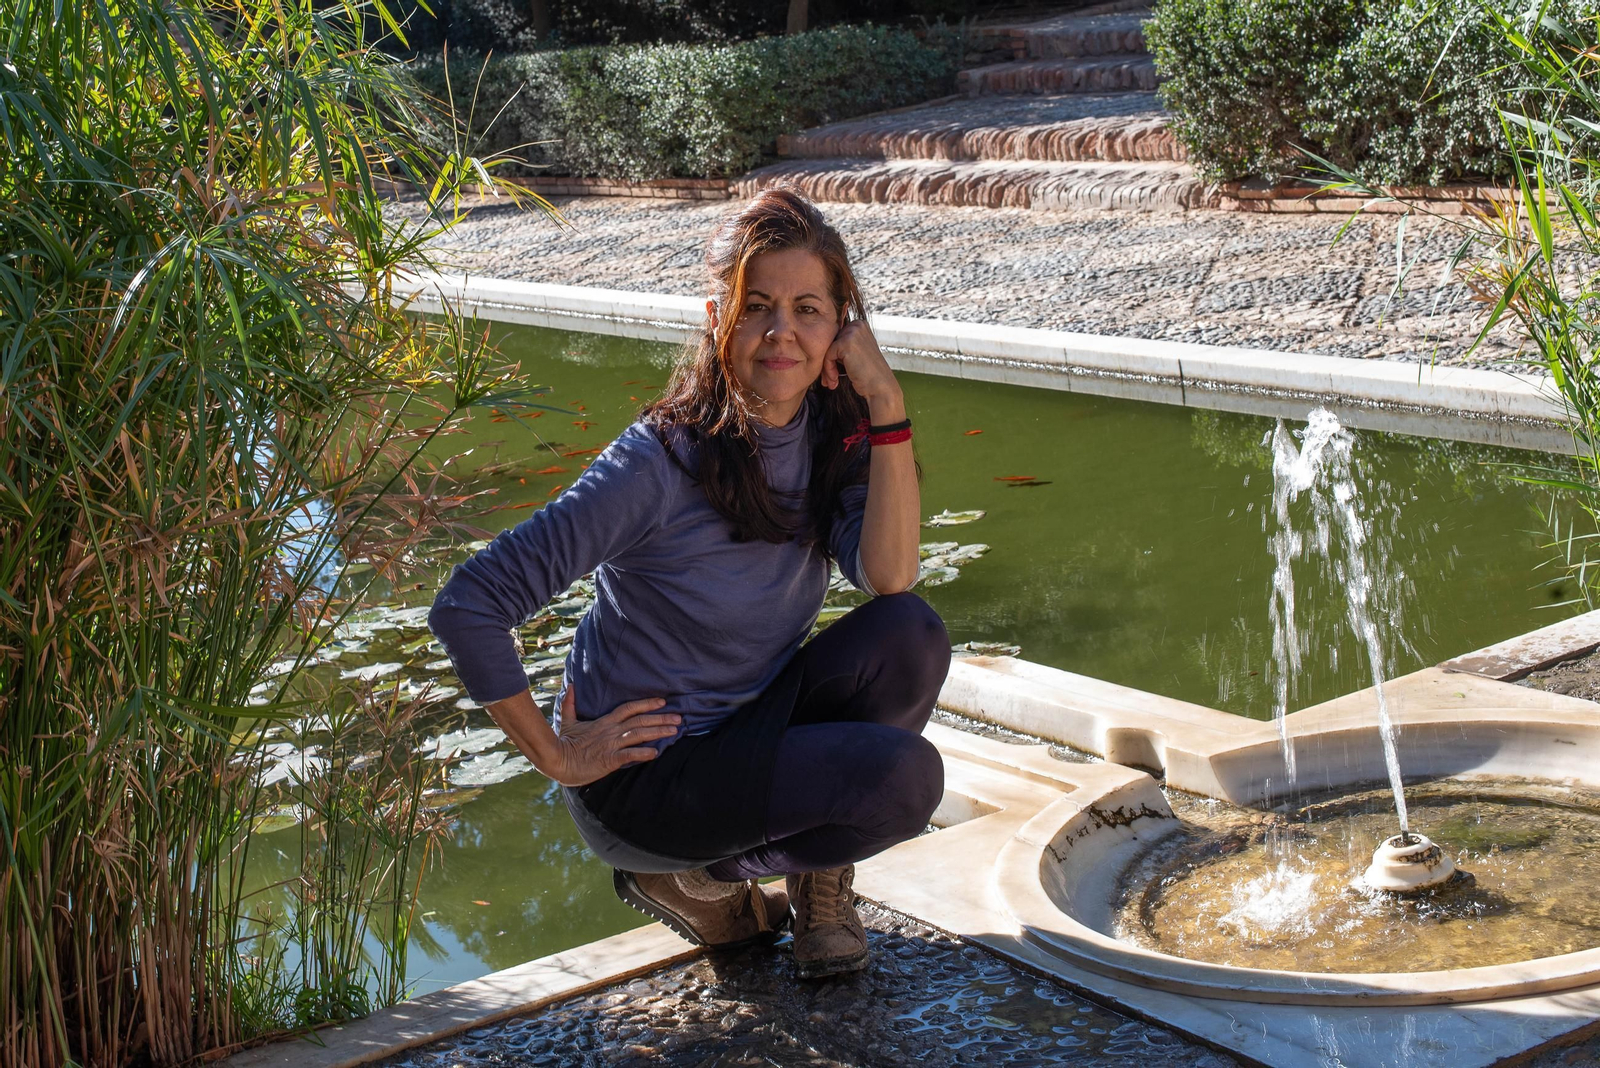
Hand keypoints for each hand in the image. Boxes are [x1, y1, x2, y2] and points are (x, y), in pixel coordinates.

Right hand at [547, 684, 679, 786]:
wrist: (557, 760)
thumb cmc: (564, 743)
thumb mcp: (568, 721)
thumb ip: (571, 703)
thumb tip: (572, 686)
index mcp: (604, 722)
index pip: (629, 708)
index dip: (646, 704)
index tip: (663, 702)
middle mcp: (611, 731)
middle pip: (640, 720)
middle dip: (660, 718)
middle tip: (679, 718)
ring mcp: (611, 745)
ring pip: (638, 735)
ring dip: (657, 732)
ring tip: (674, 731)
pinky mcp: (608, 759)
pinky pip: (629, 755)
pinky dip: (643, 753)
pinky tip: (656, 753)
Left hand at [821, 319, 899, 404]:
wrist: (880, 387)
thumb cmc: (868, 374)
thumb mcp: (857, 352)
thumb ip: (843, 345)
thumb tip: (821, 345)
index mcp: (860, 324)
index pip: (836, 337)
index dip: (833, 356)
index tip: (834, 372)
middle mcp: (857, 325)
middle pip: (830, 342)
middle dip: (828, 362)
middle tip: (830, 379)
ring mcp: (852, 332)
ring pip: (827, 349)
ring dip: (827, 368)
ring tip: (832, 382)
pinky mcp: (846, 343)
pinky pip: (827, 355)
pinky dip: (828, 370)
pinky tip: (835, 380)